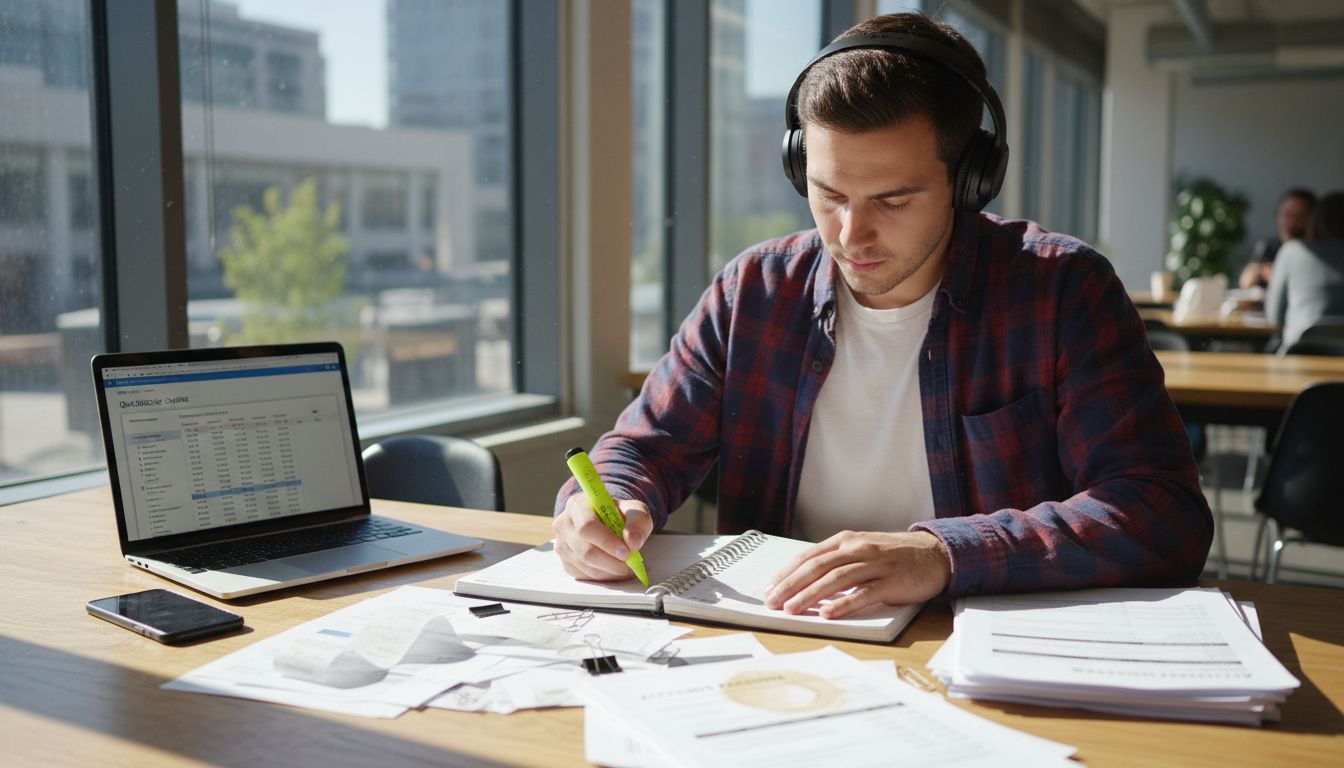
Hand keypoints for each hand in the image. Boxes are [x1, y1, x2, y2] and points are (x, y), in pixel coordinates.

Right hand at [552, 493, 652, 580]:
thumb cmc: (618, 514)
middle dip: (612, 562)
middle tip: (631, 564)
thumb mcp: (634, 510)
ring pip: (586, 566)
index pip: (587, 526)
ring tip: (628, 567)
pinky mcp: (566, 562)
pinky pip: (585, 576)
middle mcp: (564, 525)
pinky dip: (604, 576)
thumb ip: (637, 522)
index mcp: (577, 505)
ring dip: (611, 571)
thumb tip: (633, 542)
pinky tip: (615, 569)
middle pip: (585, 551)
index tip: (626, 552)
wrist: (607, 522)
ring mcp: (562, 545)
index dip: (607, 541)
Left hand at [763, 531, 950, 618]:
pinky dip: (844, 603)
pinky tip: (828, 613)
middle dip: (790, 585)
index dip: (786, 573)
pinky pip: (864, 593)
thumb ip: (837, 562)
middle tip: (772, 602)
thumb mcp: (861, 550)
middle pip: (817, 566)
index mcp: (846, 540)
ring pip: (836, 578)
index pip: (809, 556)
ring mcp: (875, 564)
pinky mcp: (891, 581)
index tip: (769, 588)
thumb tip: (806, 583)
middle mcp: (858, 548)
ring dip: (810, 595)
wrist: (935, 554)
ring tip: (792, 609)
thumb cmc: (894, 556)